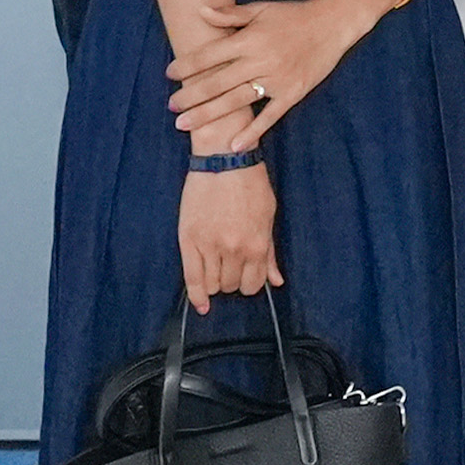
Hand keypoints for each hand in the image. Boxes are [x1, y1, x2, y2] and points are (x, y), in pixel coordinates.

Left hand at [165, 0, 366, 141]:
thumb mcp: (260, 9)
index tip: (169, 74)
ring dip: (208, 114)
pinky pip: (270, 116)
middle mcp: (260, 61)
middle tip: (171, 106)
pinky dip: (253, 131)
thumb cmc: (293, 15)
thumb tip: (201, 12)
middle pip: (217, 82)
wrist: (333, 24)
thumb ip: (230, 14)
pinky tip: (235, 144)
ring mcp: (277, 79)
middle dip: (190, 95)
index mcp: (249, 39)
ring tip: (184, 125)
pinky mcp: (293, 93)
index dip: (186, 65)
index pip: (209, 55)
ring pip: (236, 101)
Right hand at [177, 163, 277, 308]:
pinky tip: (200, 305)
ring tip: (216, 269)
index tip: (247, 276)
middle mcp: (233, 249)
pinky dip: (196, 295)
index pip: (254, 283)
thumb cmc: (250, 185)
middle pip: (231, 285)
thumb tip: (276, 281)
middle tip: (230, 266)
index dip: (251, 283)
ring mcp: (209, 246)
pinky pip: (191, 277)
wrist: (223, 159)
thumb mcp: (268, 217)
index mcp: (257, 244)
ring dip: (215, 283)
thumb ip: (270, 253)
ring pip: (212, 284)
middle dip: (232, 280)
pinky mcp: (188, 239)